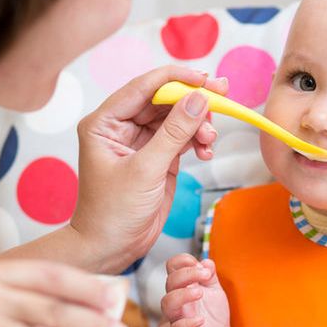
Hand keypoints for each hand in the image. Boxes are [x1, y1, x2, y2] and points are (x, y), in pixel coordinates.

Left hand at [71, 66, 226, 272]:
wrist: (112, 248)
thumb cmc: (113, 213)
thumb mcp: (145, 170)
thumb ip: (174, 133)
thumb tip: (198, 99)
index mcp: (105, 122)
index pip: (143, 87)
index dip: (175, 79)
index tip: (203, 78)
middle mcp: (121, 126)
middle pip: (163, 99)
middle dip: (193, 99)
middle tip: (222, 93)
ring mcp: (141, 141)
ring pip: (177, 116)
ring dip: (199, 123)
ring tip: (210, 140)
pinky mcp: (159, 155)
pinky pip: (183, 136)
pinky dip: (198, 140)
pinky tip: (206, 150)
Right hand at [159, 253, 229, 326]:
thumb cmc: (213, 317)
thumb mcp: (215, 292)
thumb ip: (210, 276)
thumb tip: (206, 262)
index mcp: (184, 286)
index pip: (173, 267)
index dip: (182, 261)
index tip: (197, 263)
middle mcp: (178, 300)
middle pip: (170, 282)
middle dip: (187, 274)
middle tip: (205, 274)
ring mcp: (178, 316)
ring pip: (167, 303)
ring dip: (183, 294)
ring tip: (200, 293)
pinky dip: (187, 323)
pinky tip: (200, 319)